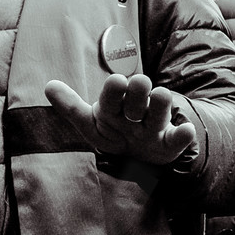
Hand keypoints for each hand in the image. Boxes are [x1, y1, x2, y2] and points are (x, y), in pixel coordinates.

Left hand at [43, 73, 199, 166]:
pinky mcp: (169, 142)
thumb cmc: (113, 132)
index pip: (112, 95)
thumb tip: (48, 85)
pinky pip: (178, 138)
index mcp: (113, 106)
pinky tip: (186, 130)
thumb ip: (71, 106)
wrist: (141, 153)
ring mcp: (154, 125)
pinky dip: (183, 135)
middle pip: (138, 97)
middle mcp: (135, 111)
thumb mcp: (90, 124)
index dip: (114, 90)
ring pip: (159, 110)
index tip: (117, 81)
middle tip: (138, 83)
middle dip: (138, 91)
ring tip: (161, 95)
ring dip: (160, 103)